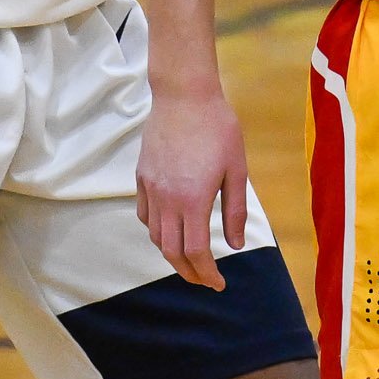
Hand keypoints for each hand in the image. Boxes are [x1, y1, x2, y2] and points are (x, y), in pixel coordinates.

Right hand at [136, 86, 247, 290]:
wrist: (184, 95)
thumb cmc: (218, 128)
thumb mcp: (236, 170)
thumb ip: (235, 210)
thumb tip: (235, 245)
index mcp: (194, 200)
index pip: (197, 252)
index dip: (207, 274)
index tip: (219, 283)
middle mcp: (168, 199)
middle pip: (172, 251)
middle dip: (189, 273)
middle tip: (204, 279)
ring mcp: (151, 188)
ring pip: (155, 236)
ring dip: (172, 254)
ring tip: (189, 259)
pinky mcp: (142, 177)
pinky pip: (145, 215)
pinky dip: (157, 231)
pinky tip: (169, 229)